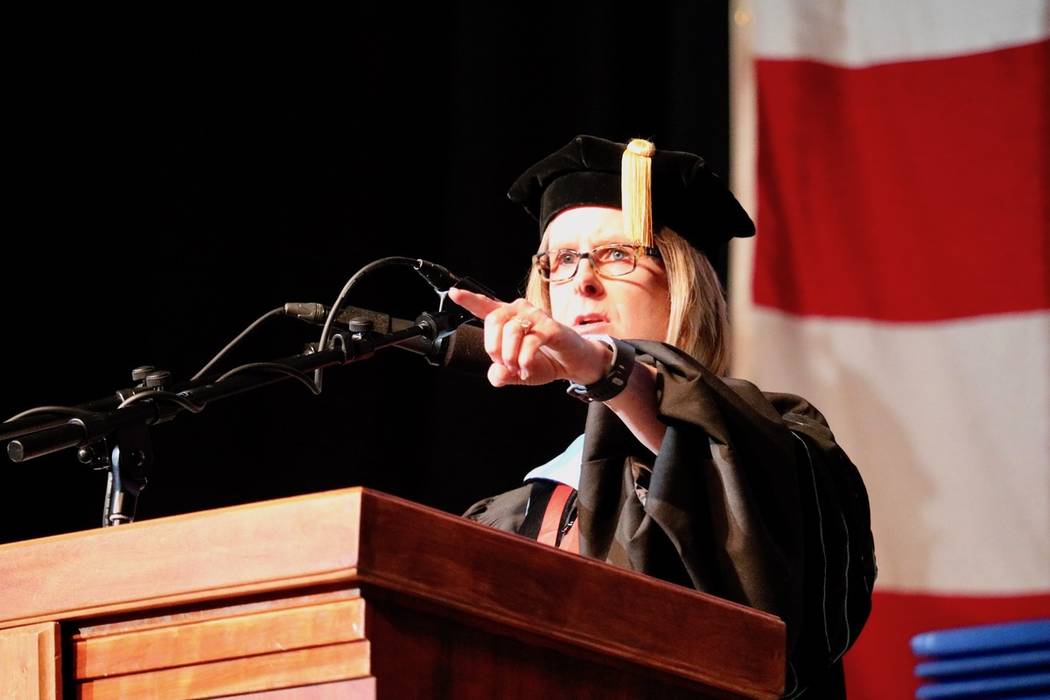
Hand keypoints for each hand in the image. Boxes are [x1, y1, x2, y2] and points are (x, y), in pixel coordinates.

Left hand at [448, 287, 610, 387]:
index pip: (485, 306)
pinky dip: (525, 359)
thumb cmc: (544, 360)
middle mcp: (520, 312)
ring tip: (517, 368)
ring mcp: (537, 317)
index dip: (469, 299)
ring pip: (511, 330)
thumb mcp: (517, 372)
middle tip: (503, 364)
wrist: (574, 364)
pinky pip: (531, 341)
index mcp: (508, 319)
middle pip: (494, 319)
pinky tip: (527, 369)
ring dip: (510, 355)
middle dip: (493, 346)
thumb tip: (496, 374)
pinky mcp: (551, 328)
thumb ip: (502, 374)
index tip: (454, 293)